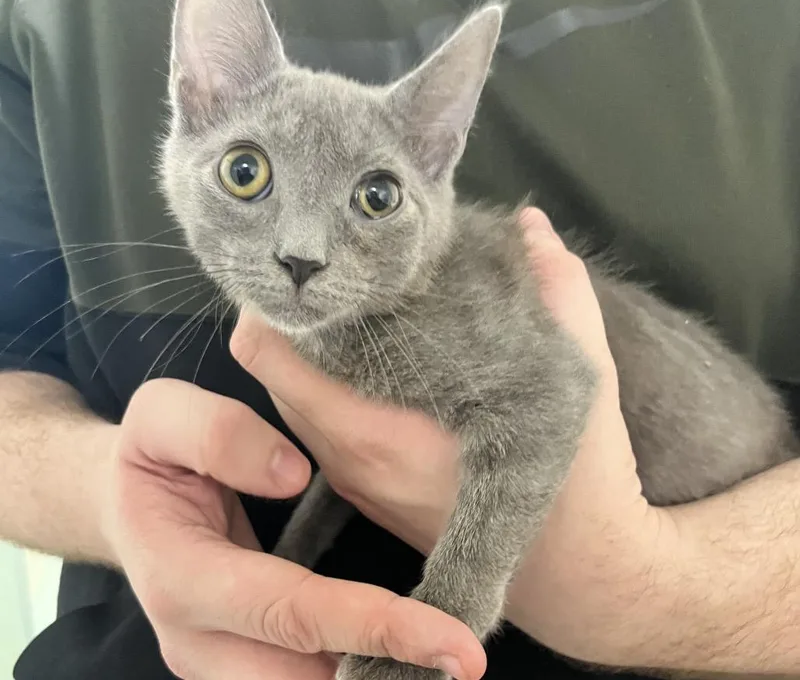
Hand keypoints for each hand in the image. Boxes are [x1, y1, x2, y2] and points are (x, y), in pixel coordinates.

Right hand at [101, 378, 484, 679]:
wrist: (121, 499)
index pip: (291, 613)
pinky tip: (400, 651)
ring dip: (372, 677)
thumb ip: (221, 436)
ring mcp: (212, 659)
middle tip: (467, 660)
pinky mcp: (232, 659)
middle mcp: (195, 639)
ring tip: (443, 658)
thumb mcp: (163, 416)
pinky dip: (350, 668)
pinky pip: (295, 677)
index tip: (455, 642)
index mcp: (182, 577)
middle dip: (387, 674)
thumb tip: (294, 475)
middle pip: (302, 677)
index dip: (375, 627)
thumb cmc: (147, 453)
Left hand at [231, 207, 671, 668]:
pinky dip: (332, 387)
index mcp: (376, 429)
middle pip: (274, 370)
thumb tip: (529, 223)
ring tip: (362, 313)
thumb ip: (557, 291)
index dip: (278, 300)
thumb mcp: (581, 375)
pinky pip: (321, 425)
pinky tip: (381, 363)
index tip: (314, 264)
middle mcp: (348, 458)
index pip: (268, 353)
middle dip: (298, 319)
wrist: (581, 576)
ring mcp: (352, 481)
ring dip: (314, 353)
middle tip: (342, 278)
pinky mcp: (366, 492)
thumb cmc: (577, 478)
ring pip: (295, 399)